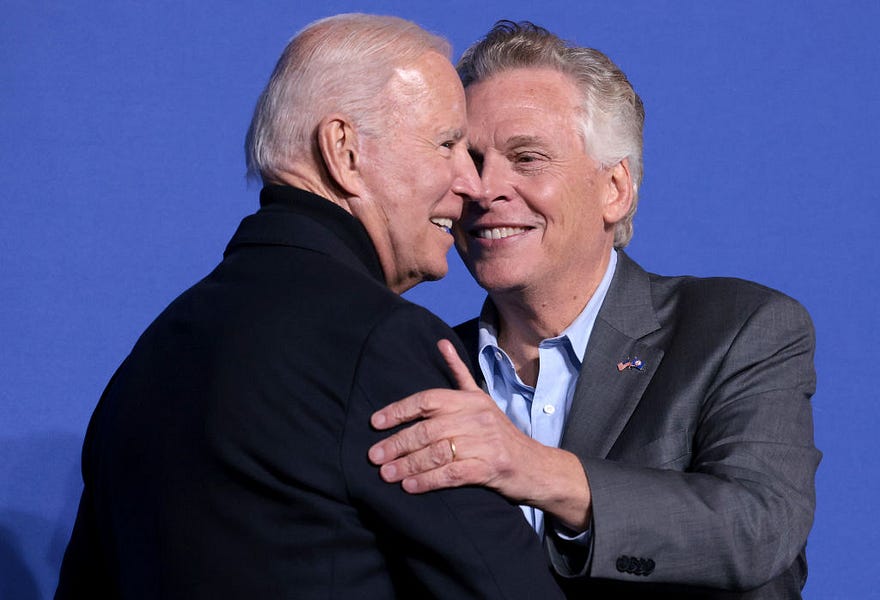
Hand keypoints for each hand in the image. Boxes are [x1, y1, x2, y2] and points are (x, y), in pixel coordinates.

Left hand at [369, 339, 591, 528]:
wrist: (538, 466)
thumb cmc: (501, 435)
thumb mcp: (481, 401)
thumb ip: (459, 374)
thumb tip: (440, 343)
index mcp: (470, 399)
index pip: (428, 399)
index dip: (399, 410)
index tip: (375, 422)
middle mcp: (477, 417)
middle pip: (428, 429)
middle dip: (397, 443)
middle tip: (374, 456)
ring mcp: (485, 442)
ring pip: (437, 452)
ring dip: (407, 465)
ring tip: (386, 474)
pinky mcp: (490, 467)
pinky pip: (452, 473)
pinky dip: (428, 481)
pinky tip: (410, 486)